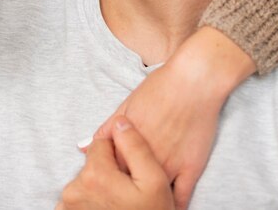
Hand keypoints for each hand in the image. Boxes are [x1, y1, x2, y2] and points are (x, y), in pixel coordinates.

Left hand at [57, 116, 173, 209]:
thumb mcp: (155, 180)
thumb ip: (136, 146)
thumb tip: (120, 123)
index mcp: (94, 174)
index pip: (101, 144)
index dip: (120, 154)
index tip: (130, 173)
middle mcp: (74, 190)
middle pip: (92, 164)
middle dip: (108, 173)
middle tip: (128, 193)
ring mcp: (68, 207)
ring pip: (86, 182)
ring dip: (99, 189)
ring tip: (120, 204)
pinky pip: (77, 200)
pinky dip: (89, 203)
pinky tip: (109, 209)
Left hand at [93, 27, 255, 209]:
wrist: (194, 80)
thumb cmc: (160, 87)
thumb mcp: (127, 105)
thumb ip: (106, 129)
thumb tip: (83, 147)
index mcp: (125, 142)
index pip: (106, 169)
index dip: (107, 173)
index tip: (110, 173)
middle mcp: (144, 156)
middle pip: (125, 184)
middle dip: (121, 187)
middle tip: (125, 182)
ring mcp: (168, 164)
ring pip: (150, 194)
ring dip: (143, 197)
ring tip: (141, 194)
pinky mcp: (191, 168)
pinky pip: (180, 199)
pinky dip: (171, 205)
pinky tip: (164, 204)